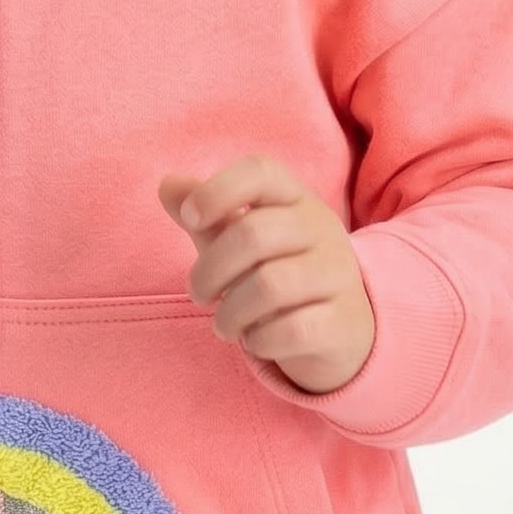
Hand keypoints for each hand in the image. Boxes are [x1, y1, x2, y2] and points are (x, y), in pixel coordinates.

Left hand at [159, 154, 375, 395]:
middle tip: (199, 296)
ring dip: (231, 314)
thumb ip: (207, 216)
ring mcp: (338, 274)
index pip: (261, 172)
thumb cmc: (279, 274)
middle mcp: (322, 230)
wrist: (342, 328)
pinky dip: (261, 341)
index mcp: (295, 201)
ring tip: (224, 325)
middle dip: (209, 272)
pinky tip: (257, 341)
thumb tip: (167, 185)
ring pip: (270, 286)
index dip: (217, 190)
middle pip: (253, 234)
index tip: (189, 218)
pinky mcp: (344, 321)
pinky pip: (293, 329)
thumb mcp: (242, 243)